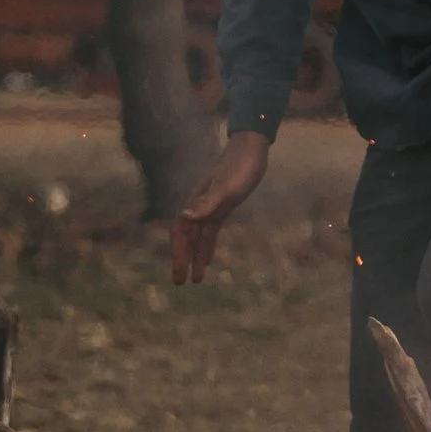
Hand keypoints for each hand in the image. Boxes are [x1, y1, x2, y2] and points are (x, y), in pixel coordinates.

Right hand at [171, 132, 270, 283]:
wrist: (251, 148)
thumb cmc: (240, 166)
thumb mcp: (226, 187)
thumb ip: (206, 202)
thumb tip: (184, 216)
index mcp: (196, 202)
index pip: (181, 233)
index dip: (179, 254)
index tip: (179, 275)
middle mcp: (199, 205)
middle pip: (186, 237)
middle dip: (182, 259)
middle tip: (181, 283)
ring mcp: (210, 205)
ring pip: (198, 236)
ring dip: (195, 256)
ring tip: (195, 278)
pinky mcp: (222, 204)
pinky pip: (210, 230)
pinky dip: (207, 245)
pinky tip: (208, 257)